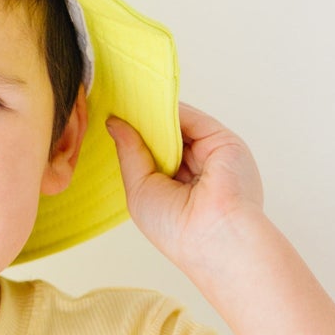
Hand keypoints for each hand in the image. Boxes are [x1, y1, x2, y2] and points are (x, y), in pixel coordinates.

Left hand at [106, 102, 265, 273]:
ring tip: (128, 99)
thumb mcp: (139, 189)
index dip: (134, 138)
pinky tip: (150, 103)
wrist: (214, 235)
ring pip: (179, 126)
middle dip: (142, 123)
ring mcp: (209, 155)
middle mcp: (194, 170)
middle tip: (116, 102)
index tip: (111, 117)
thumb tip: (114, 123)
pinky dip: (172, 110)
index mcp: (175, 187)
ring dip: (155, 114)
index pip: (153, 155)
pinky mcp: (223, 141)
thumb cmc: (174, 228)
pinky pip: (194, 119)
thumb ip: (130, 154)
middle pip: (165, 137)